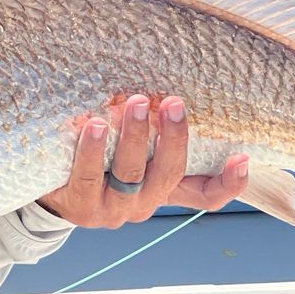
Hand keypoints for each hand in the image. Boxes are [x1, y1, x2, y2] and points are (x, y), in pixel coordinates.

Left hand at [37, 94, 248, 226]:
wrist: (52, 192)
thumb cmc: (99, 161)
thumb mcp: (129, 150)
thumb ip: (151, 132)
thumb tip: (167, 84)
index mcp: (163, 190)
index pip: (205, 195)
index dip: (229, 184)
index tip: (242, 157)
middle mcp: (143, 203)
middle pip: (169, 174)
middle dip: (174, 137)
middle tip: (174, 102)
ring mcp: (113, 209)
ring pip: (131, 174)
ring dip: (135, 136)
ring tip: (136, 102)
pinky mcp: (81, 207)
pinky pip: (89, 177)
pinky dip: (93, 150)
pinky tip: (94, 124)